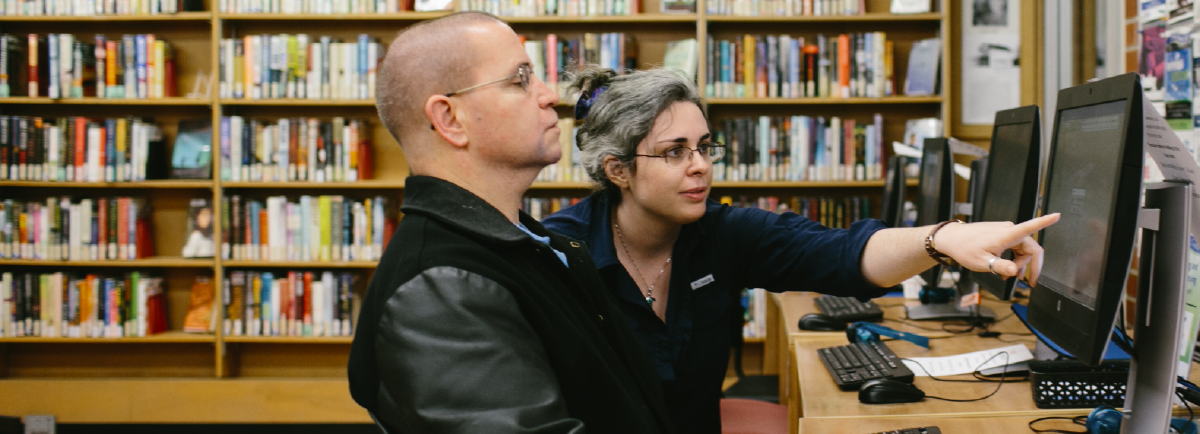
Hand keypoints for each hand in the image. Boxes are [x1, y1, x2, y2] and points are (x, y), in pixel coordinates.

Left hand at [933, 214, 1060, 285]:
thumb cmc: (964, 248)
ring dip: (1020, 264)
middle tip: (1027, 283)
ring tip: (1011, 277)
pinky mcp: (1001, 233)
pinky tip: (1006, 269)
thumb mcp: (982, 263)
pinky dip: (1014, 258)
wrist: (951, 239)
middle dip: (1030, 266)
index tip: (1057, 215)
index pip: (1030, 226)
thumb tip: (1015, 273)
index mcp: (1006, 235)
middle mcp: (1008, 230)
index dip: (1045, 221)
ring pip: (1023, 249)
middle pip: (1031, 248)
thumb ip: (1000, 267)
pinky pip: (1015, 247)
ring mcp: (1005, 230)